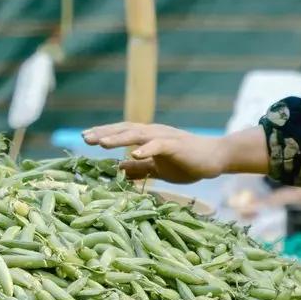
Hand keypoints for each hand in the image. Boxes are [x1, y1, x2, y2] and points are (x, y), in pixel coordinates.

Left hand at [82, 121, 226, 183]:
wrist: (216, 158)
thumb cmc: (187, 162)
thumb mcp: (158, 168)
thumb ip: (139, 168)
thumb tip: (118, 170)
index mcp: (148, 137)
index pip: (121, 132)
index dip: (104, 133)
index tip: (85, 137)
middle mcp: (153, 132)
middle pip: (125, 129)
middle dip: (104, 133)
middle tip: (85, 138)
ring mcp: (165, 137)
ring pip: (138, 134)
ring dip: (119, 138)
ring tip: (102, 143)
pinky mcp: (177, 146)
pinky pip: (159, 145)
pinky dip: (146, 148)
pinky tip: (133, 153)